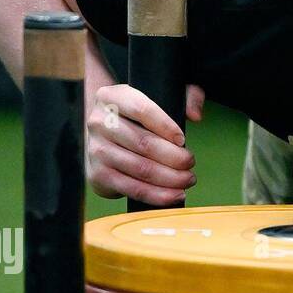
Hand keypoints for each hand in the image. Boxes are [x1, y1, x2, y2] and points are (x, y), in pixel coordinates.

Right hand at [86, 83, 204, 202]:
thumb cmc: (138, 118)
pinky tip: (175, 195)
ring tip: (188, 179)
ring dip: (171, 178)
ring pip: (141, 169)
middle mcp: (99, 122)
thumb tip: (196, 115)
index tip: (183, 140)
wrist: (105, 140)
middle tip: (190, 163)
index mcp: (112, 97)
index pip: (141, 110)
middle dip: (175, 157)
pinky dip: (158, 195)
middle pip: (143, 143)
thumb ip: (184, 97)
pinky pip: (133, 189)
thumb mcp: (158, 96)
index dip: (166, 126)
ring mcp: (96, 150)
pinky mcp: (99, 175)